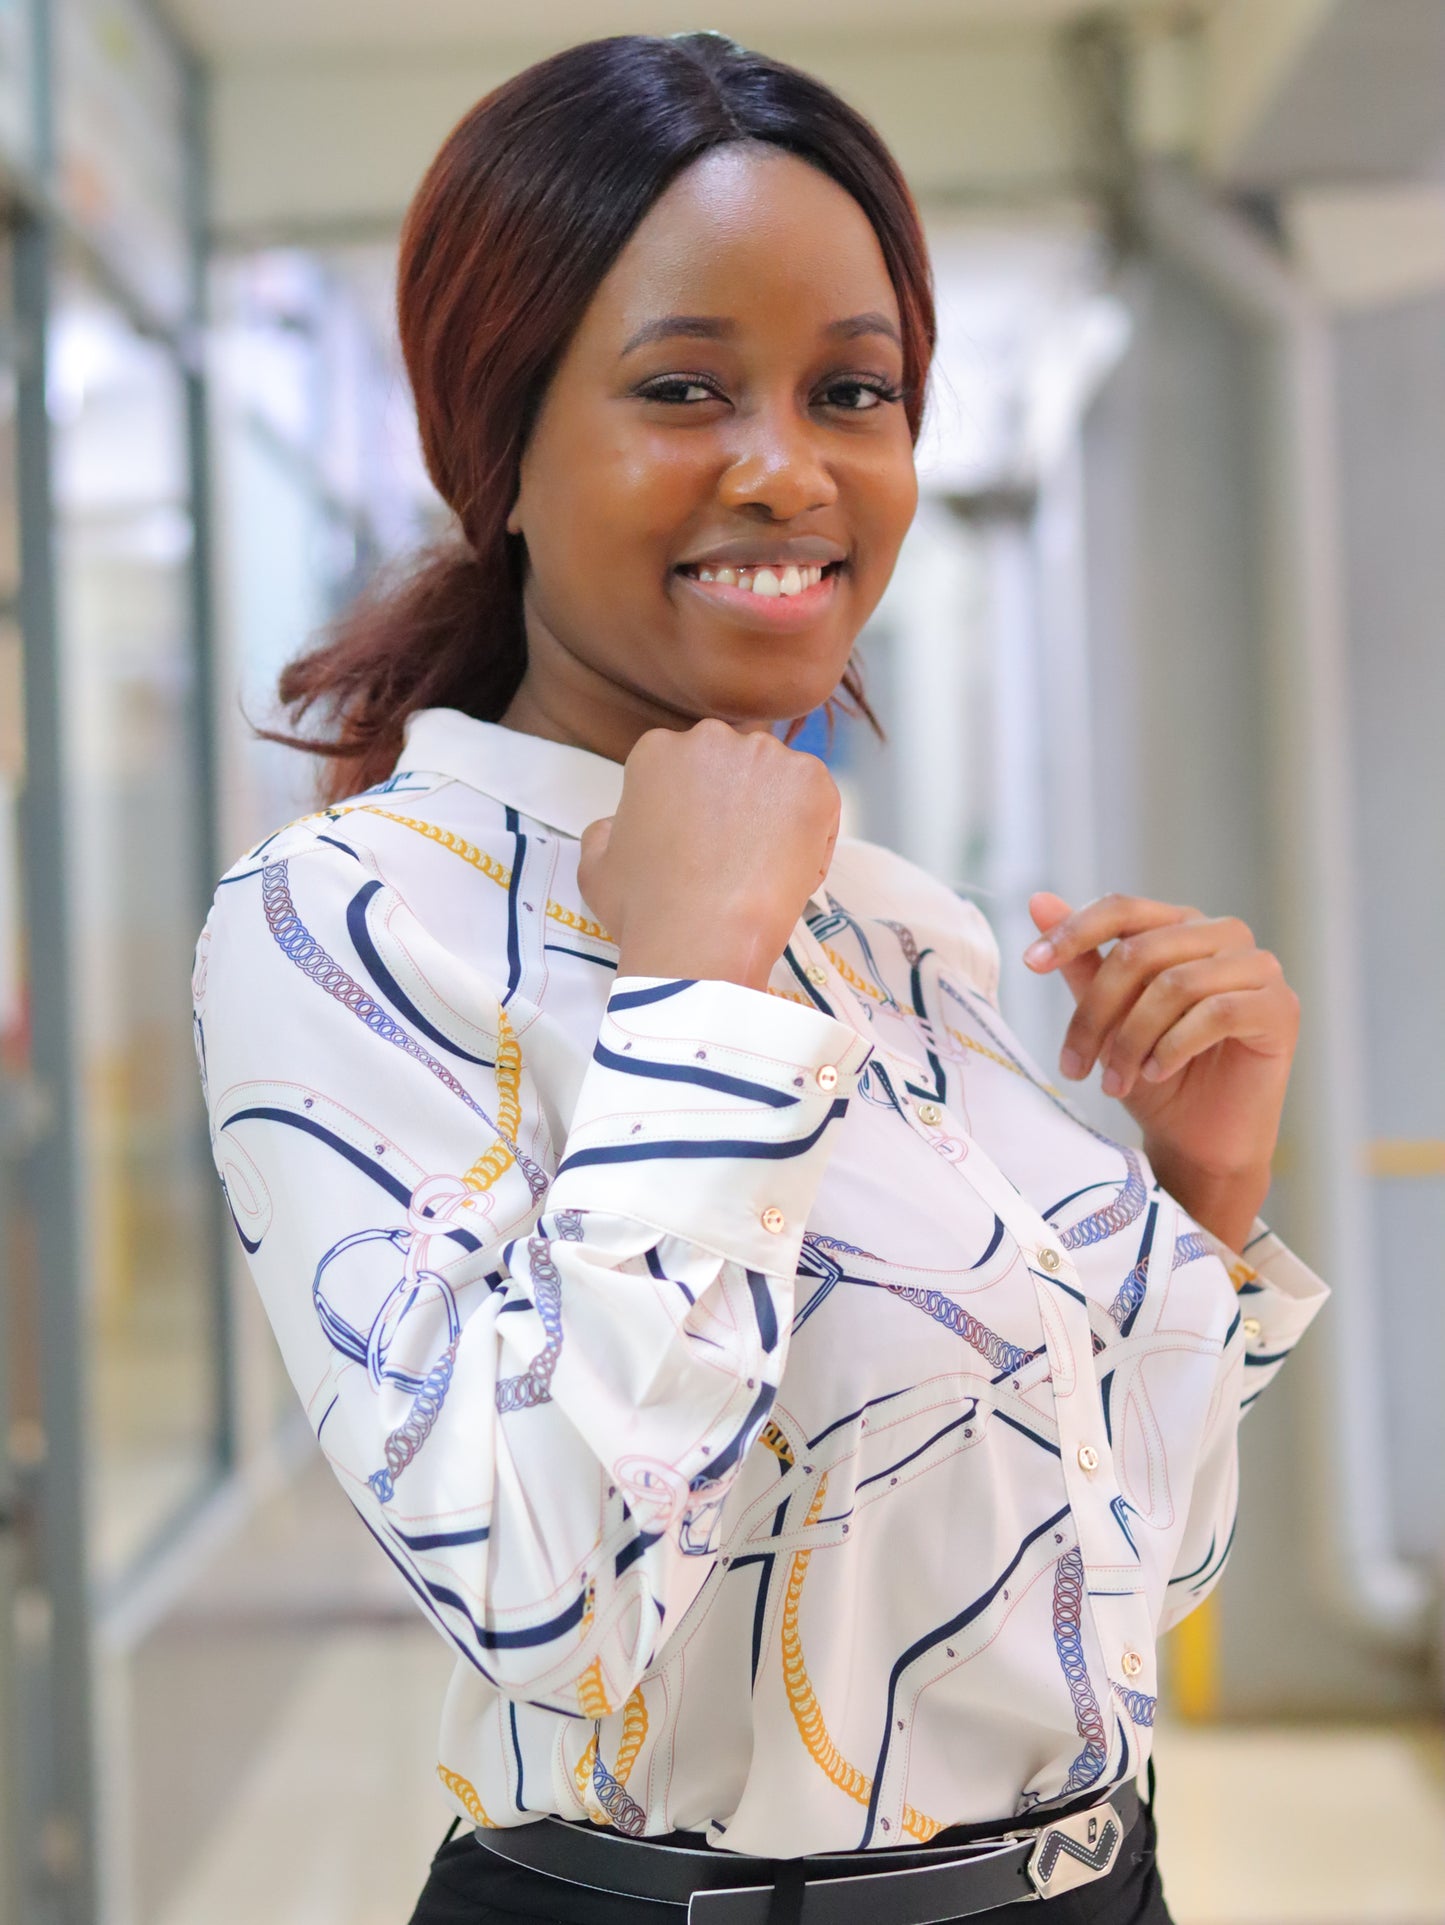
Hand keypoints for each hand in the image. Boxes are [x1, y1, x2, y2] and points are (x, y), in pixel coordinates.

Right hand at [578, 720, 839, 991]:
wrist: (701, 940)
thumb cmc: (644, 908)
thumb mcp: (595, 866)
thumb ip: (605, 831)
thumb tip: (614, 823)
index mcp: (657, 750)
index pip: (687, 767)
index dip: (697, 809)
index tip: (700, 844)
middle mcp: (711, 738)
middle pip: (734, 765)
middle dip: (738, 801)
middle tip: (735, 856)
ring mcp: (766, 756)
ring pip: (778, 782)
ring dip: (776, 815)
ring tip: (762, 869)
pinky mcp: (812, 782)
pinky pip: (818, 804)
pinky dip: (812, 836)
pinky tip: (788, 873)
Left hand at [1023, 891, 1299, 1249]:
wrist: (1200, 1140)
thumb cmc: (1154, 1075)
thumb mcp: (1108, 1017)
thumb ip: (1081, 961)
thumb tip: (1038, 900)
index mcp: (1181, 926)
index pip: (1122, 908)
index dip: (1073, 931)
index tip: (1030, 964)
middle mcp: (1224, 936)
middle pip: (1141, 952)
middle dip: (1096, 1013)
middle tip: (1073, 1065)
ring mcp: (1259, 969)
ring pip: (1175, 985)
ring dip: (1131, 1040)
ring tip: (1113, 1082)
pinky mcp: (1280, 1008)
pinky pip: (1216, 1013)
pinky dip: (1173, 1046)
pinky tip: (1153, 1074)